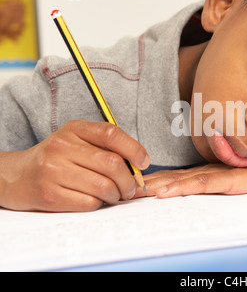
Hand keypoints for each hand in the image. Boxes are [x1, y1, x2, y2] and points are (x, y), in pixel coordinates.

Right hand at [0, 120, 149, 211]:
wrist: (17, 175)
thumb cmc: (57, 158)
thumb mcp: (77, 140)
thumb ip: (106, 146)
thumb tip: (140, 163)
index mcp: (74, 129)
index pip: (111, 134)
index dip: (134, 150)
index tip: (143, 162)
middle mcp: (62, 147)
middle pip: (113, 164)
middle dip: (129, 180)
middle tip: (131, 188)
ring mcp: (53, 171)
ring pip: (104, 186)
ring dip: (116, 195)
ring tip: (114, 195)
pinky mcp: (49, 195)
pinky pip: (90, 203)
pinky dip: (100, 203)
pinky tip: (97, 200)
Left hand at [135, 161, 246, 198]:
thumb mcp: (240, 178)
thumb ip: (220, 179)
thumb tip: (198, 182)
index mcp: (211, 172)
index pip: (178, 178)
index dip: (155, 182)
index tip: (134, 187)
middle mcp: (212, 172)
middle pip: (175, 179)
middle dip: (149, 186)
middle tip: (124, 190)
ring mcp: (222, 174)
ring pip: (185, 182)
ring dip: (159, 187)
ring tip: (137, 193)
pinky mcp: (234, 180)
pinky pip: (205, 184)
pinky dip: (184, 187)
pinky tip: (167, 192)